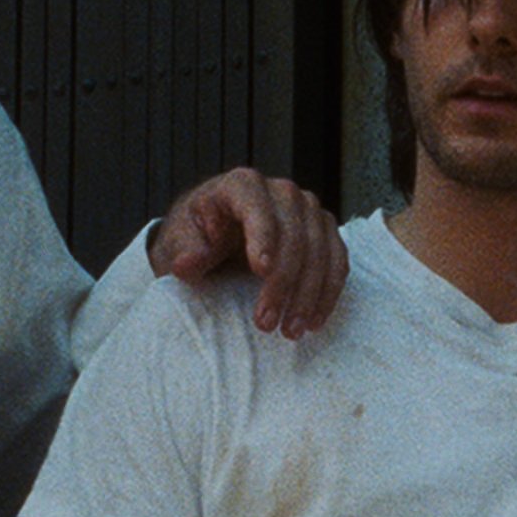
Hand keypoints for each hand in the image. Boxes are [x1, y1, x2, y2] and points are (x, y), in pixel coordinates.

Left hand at [147, 169, 344, 337]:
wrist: (214, 235)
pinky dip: (327, 293)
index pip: (258, 208)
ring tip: (290, 331)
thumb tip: (187, 263)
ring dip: (308, 294)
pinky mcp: (323, 231)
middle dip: (283, 282)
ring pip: (320, 250)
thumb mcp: (180, 242)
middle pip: (294, 234)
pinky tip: (313, 321)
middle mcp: (281, 191)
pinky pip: (337, 261)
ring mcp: (308, 210)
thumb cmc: (196, 236)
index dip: (263, 237)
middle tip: (266, 322)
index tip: (261, 272)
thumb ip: (185, 251)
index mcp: (241, 185)